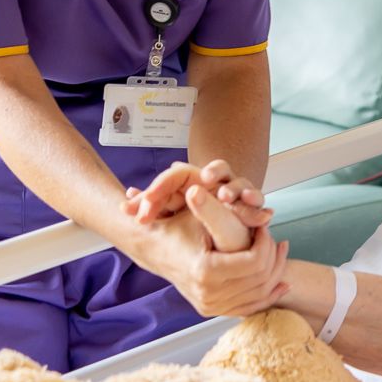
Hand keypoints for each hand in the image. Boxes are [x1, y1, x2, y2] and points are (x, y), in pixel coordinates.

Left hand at [124, 157, 270, 230]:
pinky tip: (259, 211)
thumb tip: (123, 208)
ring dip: (235, 189)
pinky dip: (257, 204)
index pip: (177, 174)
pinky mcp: (251, 203)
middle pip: (219, 168)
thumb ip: (150, 205)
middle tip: (206, 179)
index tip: (147, 206)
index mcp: (194, 178)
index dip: (161, 187)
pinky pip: (257, 201)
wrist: (223, 213)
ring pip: (239, 183)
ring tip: (227, 197)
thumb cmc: (193, 210)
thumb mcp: (170, 207)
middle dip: (214, 172)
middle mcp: (217, 181)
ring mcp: (235, 190)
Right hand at [128, 205, 291, 318]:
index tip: (263, 225)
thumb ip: (206, 205)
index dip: (265, 241)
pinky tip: (282, 279)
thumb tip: (196, 189)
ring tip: (278, 248)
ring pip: (260, 294)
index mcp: (205, 270)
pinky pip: (251, 307)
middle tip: (271, 235)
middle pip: (260, 279)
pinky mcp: (214, 309)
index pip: (255, 261)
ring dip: (275, 271)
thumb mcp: (195, 214)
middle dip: (272, 255)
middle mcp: (208, 294)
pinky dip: (269, 293)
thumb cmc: (178, 228)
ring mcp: (211, 305)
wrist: (156, 250)